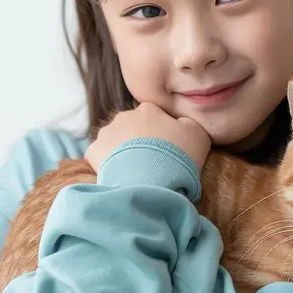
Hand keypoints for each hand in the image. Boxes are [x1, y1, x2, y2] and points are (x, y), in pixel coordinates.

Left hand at [85, 103, 210, 173]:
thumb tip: (181, 123)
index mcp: (149, 110)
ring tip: (135, 172)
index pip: (154, 116)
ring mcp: (106, 134)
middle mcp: (124, 116)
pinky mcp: (93, 152)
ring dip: (123, 151)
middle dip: (140, 141)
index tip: (167, 150)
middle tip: (151, 161)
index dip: (162, 133)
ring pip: (115, 140)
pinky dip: (108, 164)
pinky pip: (101, 156)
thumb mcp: (198, 135)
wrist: (151, 183)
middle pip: (133, 126)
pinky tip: (120, 176)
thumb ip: (189, 123)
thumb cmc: (178, 157)